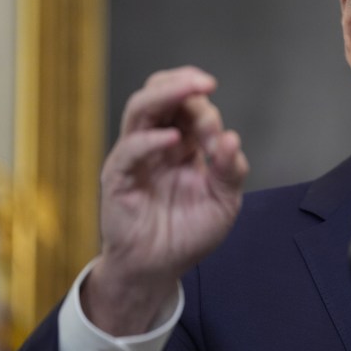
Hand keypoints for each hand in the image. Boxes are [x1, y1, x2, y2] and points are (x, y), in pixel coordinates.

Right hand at [82, 67, 248, 334]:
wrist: (160, 268)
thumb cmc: (189, 231)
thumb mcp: (224, 201)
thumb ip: (230, 170)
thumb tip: (232, 138)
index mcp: (183, 143)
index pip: (189, 107)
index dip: (206, 111)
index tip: (221, 137)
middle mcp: (156, 143)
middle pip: (160, 94)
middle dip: (183, 82)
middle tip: (207, 82)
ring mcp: (135, 156)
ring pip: (140, 109)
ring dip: (166, 94)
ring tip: (191, 89)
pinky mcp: (119, 177)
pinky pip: (130, 150)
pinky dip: (150, 141)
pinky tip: (173, 140)